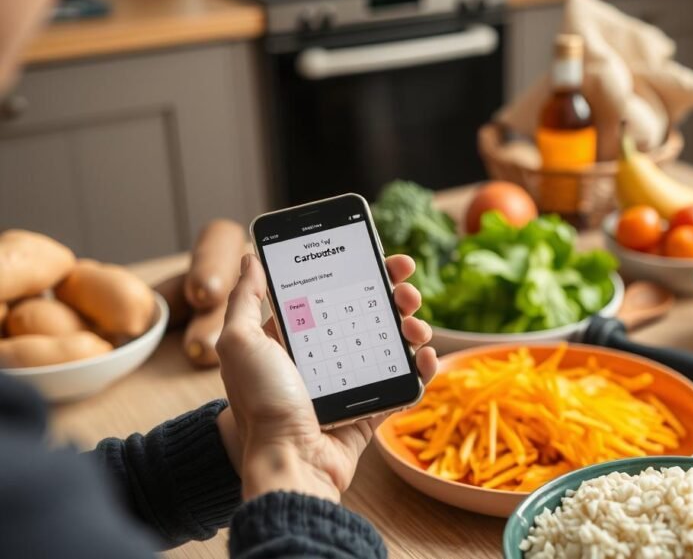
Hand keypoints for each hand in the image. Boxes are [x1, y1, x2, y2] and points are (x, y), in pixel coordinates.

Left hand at [215, 254, 437, 501]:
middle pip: (370, 313)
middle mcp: (326, 355)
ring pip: (392, 344)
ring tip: (416, 328)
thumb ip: (245, 301)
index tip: (385, 258)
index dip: (361, 272)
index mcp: (297, 336)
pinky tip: (425, 358)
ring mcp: (352, 381)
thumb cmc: (261, 403)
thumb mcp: (240, 344)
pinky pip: (403, 382)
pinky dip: (420, 368)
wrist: (290, 460)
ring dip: (413, 328)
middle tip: (407, 291)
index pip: (334, 293)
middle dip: (395, 296)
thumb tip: (251, 259)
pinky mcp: (372, 407)